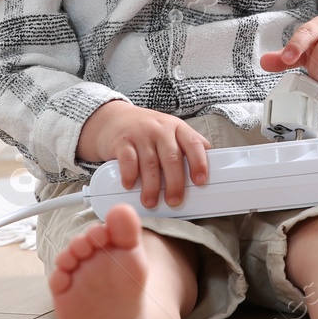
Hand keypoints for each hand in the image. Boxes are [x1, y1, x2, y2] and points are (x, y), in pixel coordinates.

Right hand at [77, 101, 209, 208]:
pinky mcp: (122, 140)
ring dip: (151, 187)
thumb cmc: (147, 130)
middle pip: (172, 158)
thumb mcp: (169, 131)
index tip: (200, 181)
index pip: (193, 144)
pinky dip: (130, 175)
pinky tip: (130, 185)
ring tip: (151, 201)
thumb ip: (185, 147)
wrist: (114, 117)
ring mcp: (140, 134)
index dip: (199, 163)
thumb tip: (204, 172)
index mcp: (177, 128)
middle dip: (174, 183)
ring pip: (150, 163)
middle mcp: (160, 129)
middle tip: (174, 201)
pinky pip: (128, 160)